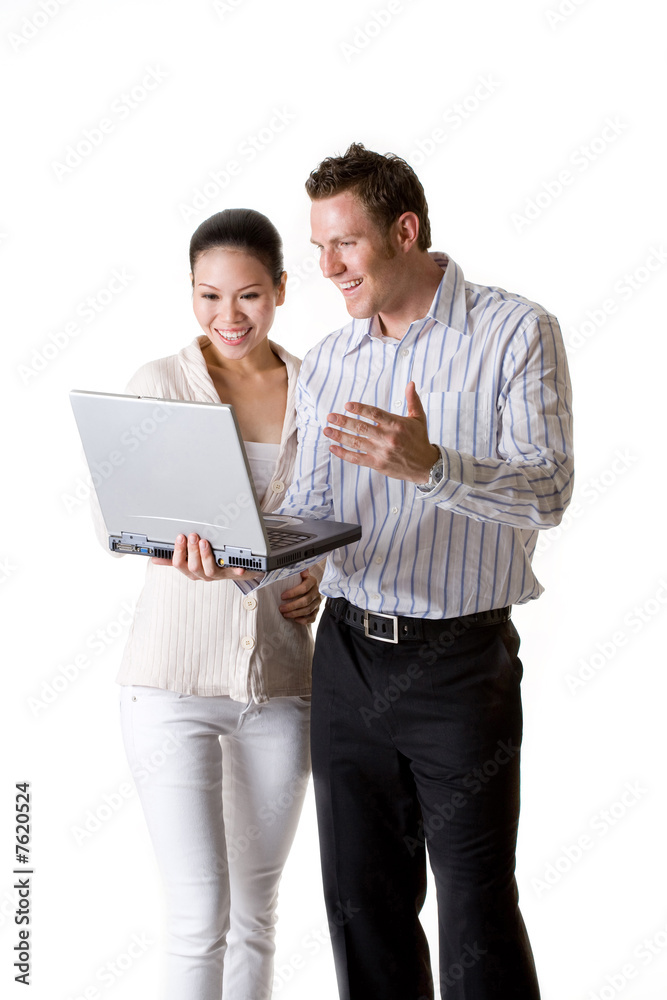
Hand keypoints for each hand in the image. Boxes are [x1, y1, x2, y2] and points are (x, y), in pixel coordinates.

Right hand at [151, 533, 263, 582]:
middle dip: (191, 551)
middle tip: (192, 536)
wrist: (232, 571)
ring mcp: (217, 575)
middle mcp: (202, 574)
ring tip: (205, 543)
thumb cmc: (208, 565)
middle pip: (193, 566)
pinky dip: (236, 570)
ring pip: (208, 570)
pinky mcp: (231, 574)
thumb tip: (155, 559)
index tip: (180, 537)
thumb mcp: (188, 562)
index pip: (179, 564)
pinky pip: (233, 573)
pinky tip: (239, 566)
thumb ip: (173, 560)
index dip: (178, 551)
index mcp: (190, 570)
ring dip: (205, 556)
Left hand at [279, 570, 321, 624]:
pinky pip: (313, 617)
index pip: (304, 588)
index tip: (282, 596)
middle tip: (281, 608)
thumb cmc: (300, 581)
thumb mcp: (299, 574)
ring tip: (285, 614)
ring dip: (296, 613)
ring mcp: (317, 602)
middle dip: (292, 606)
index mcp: (312, 581)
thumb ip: (298, 570)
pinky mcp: (317, 610)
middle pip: (306, 600)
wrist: (310, 587)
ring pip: (308, 610)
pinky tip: (296, 620)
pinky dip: (304, 620)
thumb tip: (300, 569)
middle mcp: (316, 592)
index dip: (293, 593)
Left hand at [323, 381, 439, 482]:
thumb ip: (413, 400)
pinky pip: (357, 459)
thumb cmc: (420, 440)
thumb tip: (410, 383)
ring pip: (356, 443)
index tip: (347, 405)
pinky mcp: (378, 464)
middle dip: (344, 422)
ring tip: (327, 430)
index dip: (360, 409)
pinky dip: (344, 454)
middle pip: (361, 428)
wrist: (426, 466)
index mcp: (397, 425)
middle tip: (330, 416)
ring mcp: (382, 452)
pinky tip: (333, 447)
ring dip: (339, 436)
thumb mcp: (419, 418)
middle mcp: (388, 438)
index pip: (375, 414)